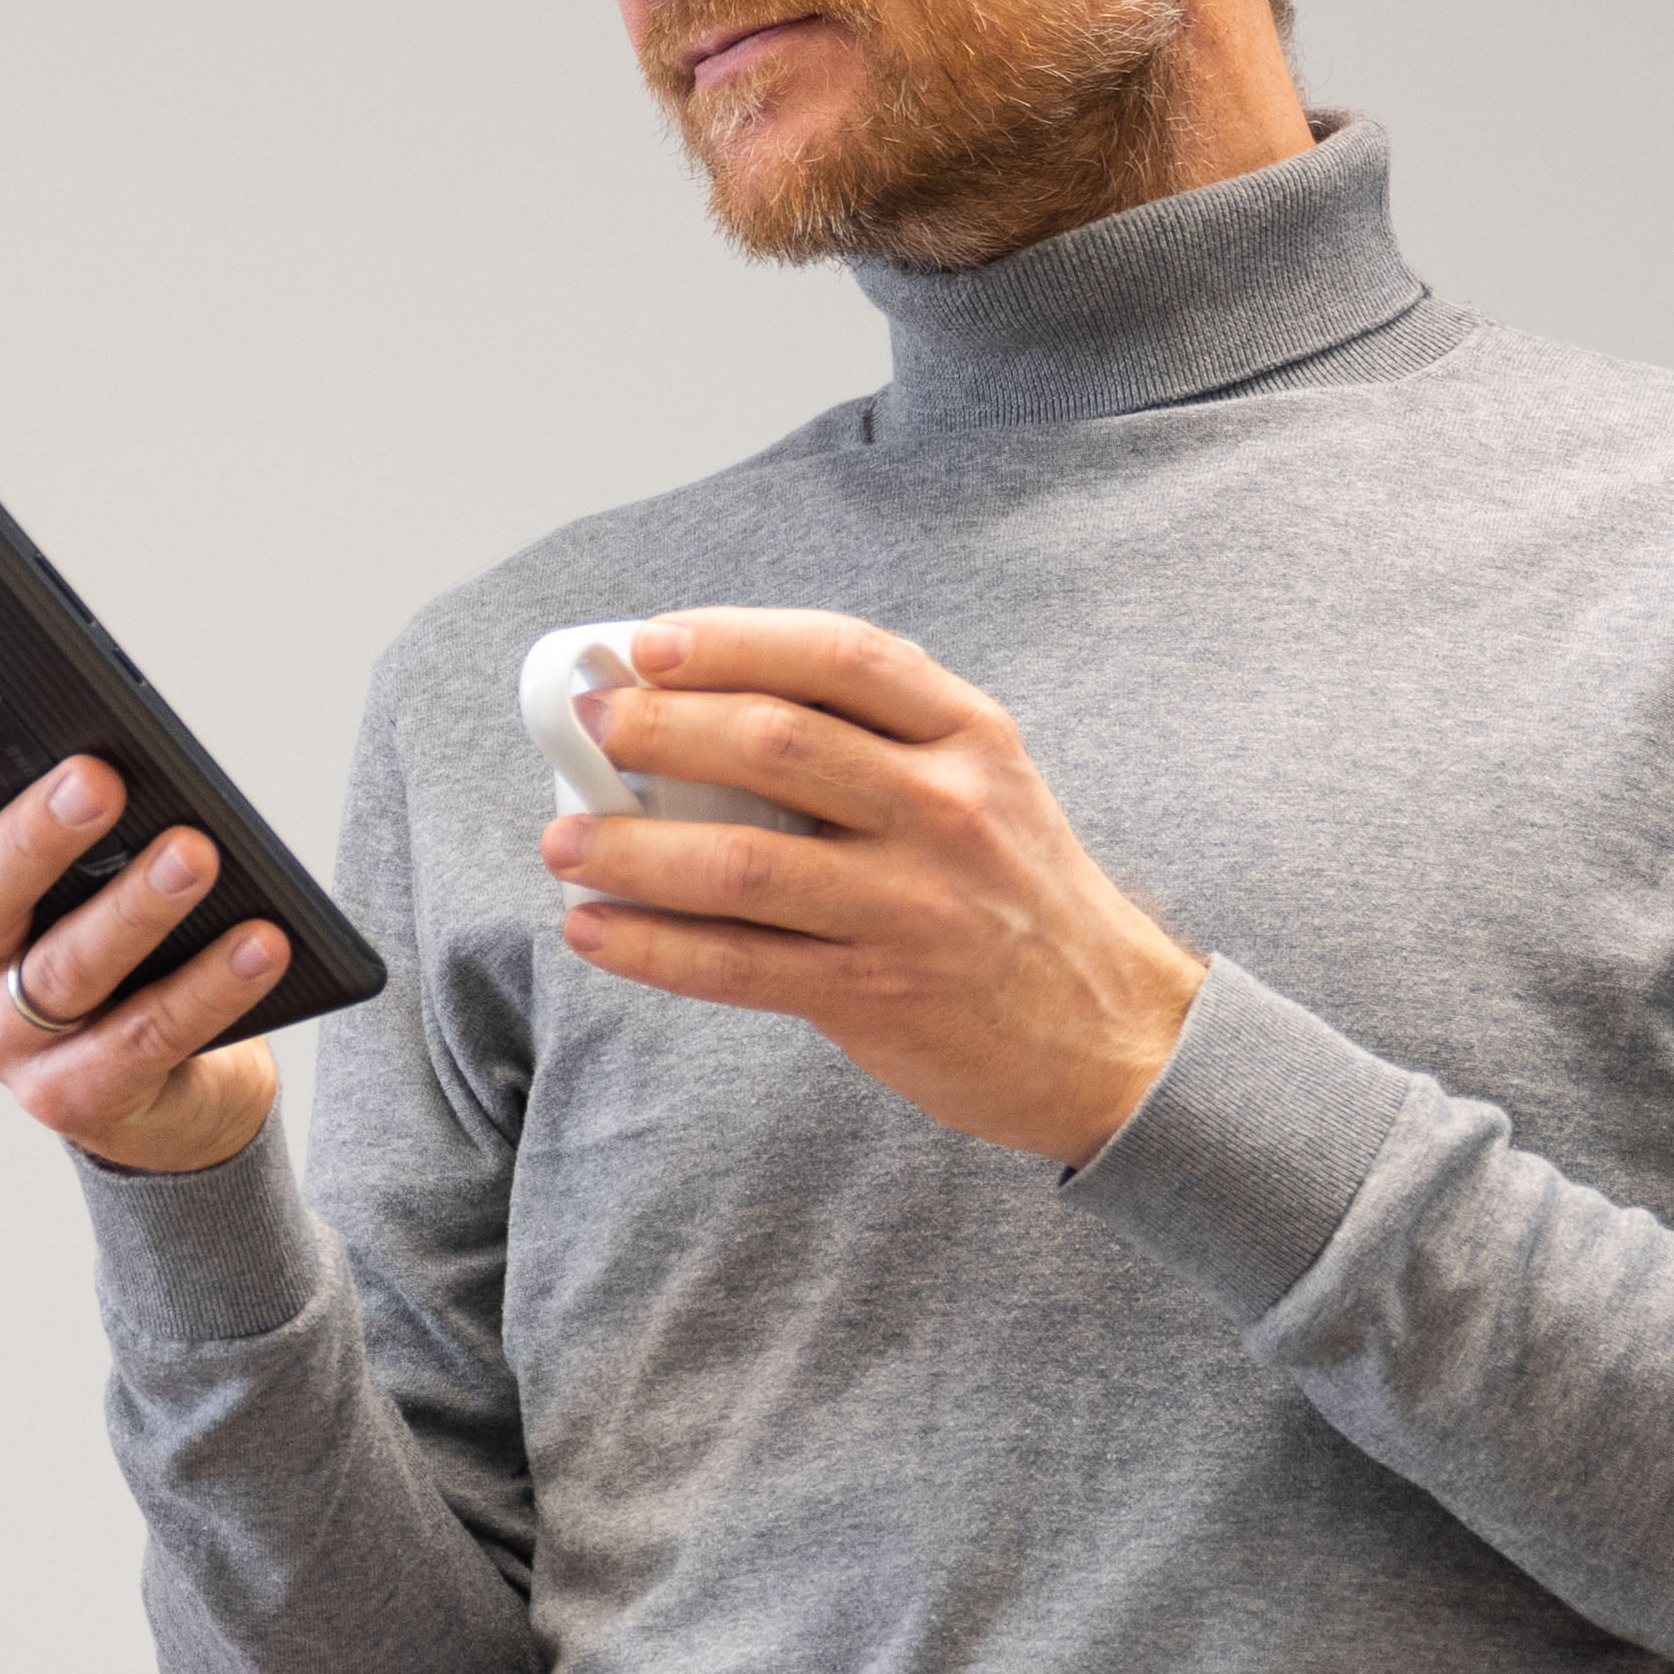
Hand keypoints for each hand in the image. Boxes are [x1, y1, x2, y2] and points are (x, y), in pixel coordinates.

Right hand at [0, 716, 285, 1174]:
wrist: (158, 1094)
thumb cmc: (108, 947)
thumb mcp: (67, 880)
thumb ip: (67, 822)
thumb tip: (121, 755)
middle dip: (34, 835)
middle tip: (97, 780)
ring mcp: (3, 1044)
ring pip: (61, 971)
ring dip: (132, 909)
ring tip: (194, 855)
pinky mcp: (72, 1099)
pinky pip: (144, 1037)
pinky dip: (207, 987)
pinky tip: (259, 943)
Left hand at [538, 610, 1203, 1164]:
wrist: (1110, 1033)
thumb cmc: (1016, 895)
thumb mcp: (984, 785)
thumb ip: (877, 743)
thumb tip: (707, 709)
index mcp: (969, 736)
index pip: (841, 656)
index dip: (733, 639)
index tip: (649, 643)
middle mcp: (946, 809)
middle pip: (775, 744)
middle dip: (660, 730)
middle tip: (591, 729)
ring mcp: (911, 905)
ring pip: (739, 861)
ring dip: (630, 848)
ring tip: (562, 842)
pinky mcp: (876, 992)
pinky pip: (735, 965)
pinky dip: (650, 946)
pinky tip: (594, 930)